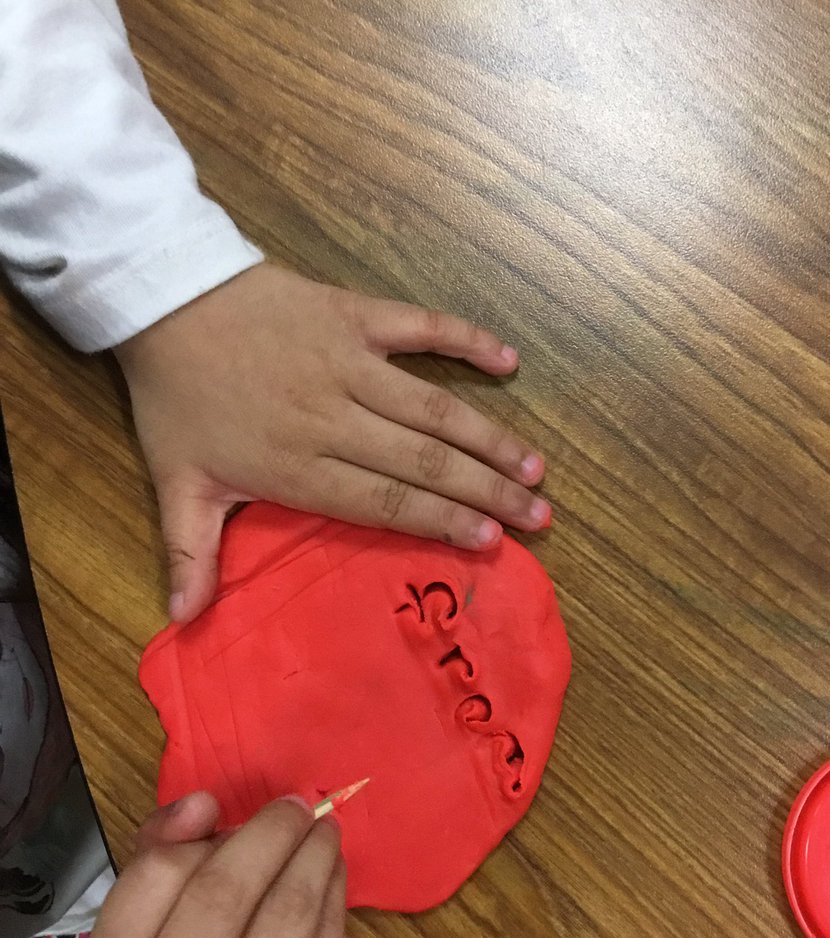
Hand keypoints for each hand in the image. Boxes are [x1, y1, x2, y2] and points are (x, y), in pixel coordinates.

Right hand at [77, 795, 345, 937]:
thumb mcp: (136, 927)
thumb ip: (159, 851)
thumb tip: (204, 803)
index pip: (159, 875)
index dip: (207, 830)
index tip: (243, 810)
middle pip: (225, 896)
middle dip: (271, 836)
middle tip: (297, 808)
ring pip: (286, 919)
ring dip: (314, 859)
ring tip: (323, 832)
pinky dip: (333, 900)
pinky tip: (331, 876)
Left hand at [116, 264, 549, 622]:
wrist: (163, 298)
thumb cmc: (178, 398)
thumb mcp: (176, 483)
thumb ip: (189, 552)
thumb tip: (182, 619)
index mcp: (300, 466)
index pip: (386, 502)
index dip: (442, 522)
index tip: (492, 541)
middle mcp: (335, 418)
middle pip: (425, 462)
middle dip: (487, 492)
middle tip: (538, 515)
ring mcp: (350, 361)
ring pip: (435, 406)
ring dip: (490, 437)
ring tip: (534, 466)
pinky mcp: (355, 314)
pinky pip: (421, 326)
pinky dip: (466, 339)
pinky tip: (509, 360)